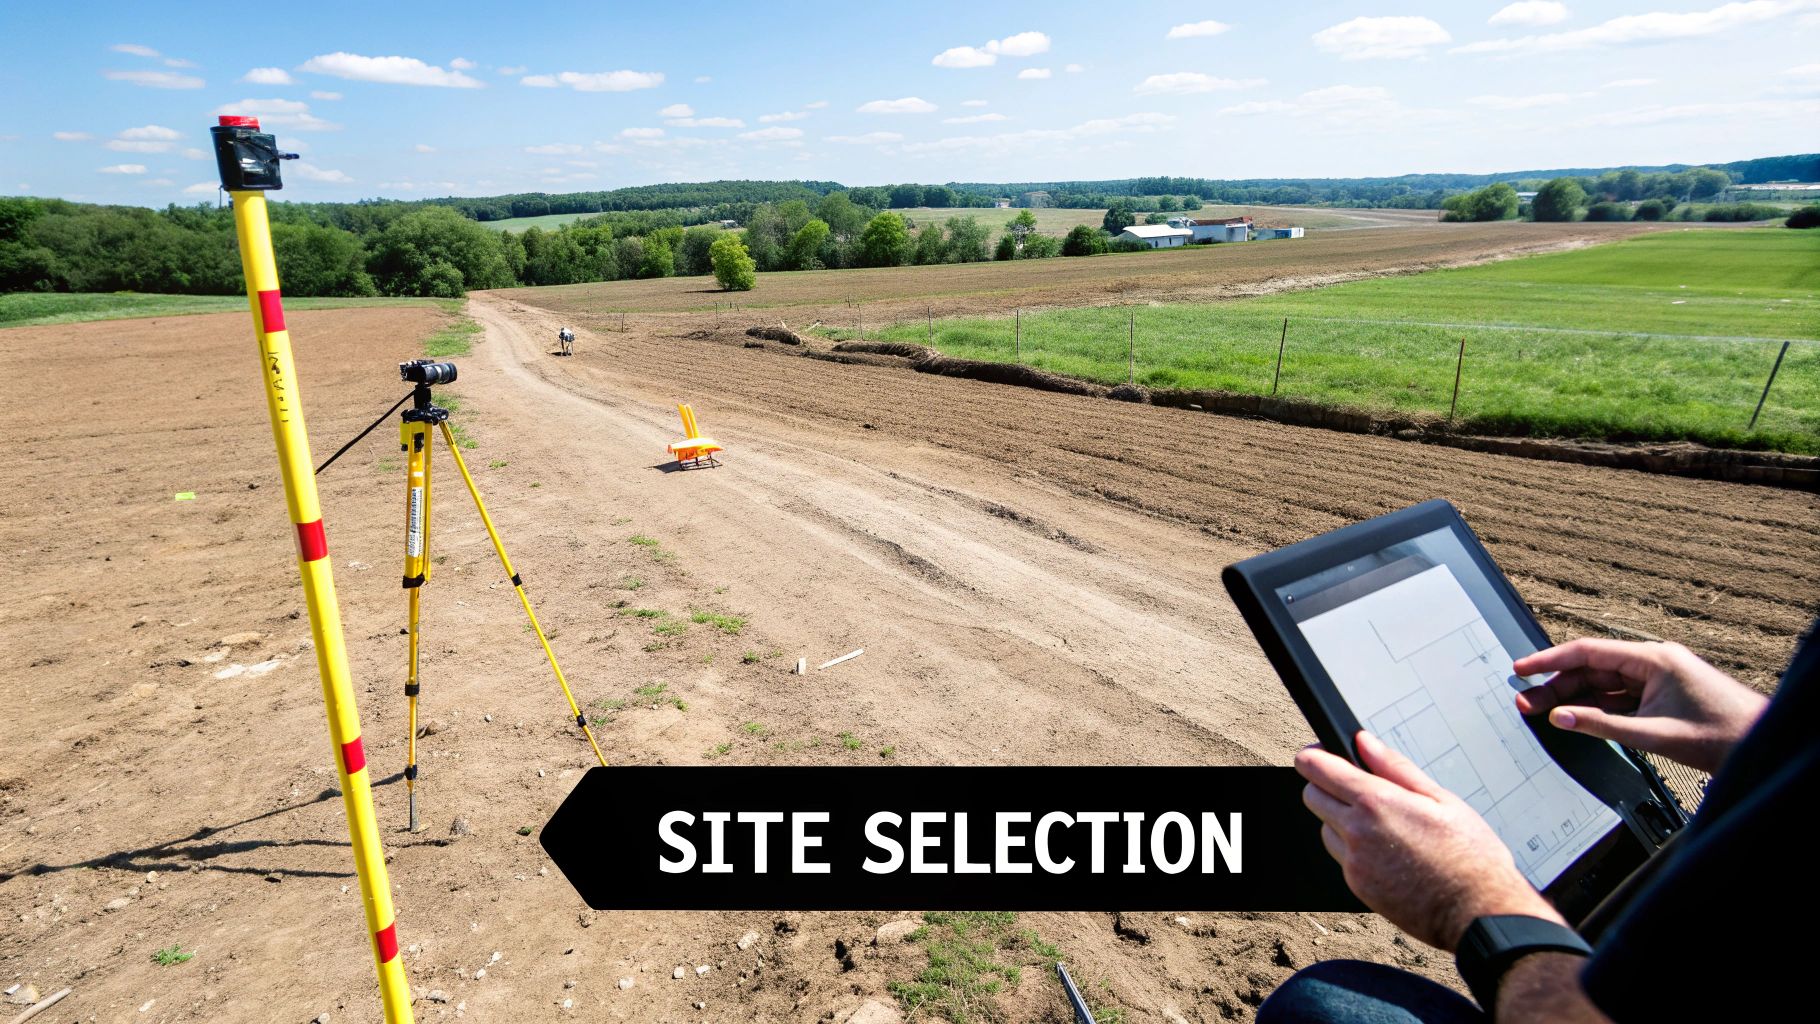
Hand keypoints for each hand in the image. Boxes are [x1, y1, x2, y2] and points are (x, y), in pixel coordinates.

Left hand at [1297, 731, 1560, 951]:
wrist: (1478, 913)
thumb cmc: (1471, 856)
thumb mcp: (1441, 799)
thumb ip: (1395, 767)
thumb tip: (1364, 742)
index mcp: (1377, 803)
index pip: (1316, 769)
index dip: (1313, 756)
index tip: (1320, 754)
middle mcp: (1357, 833)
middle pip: (1311, 796)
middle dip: (1327, 786)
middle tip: (1358, 788)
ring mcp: (1354, 863)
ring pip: (1325, 828)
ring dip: (1341, 820)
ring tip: (1383, 825)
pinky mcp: (1357, 887)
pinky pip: (1342, 857)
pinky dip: (1355, 849)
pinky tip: (1388, 851)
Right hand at [1511, 638, 1766, 773]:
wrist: (1760, 744)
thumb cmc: (1722, 735)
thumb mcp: (1652, 734)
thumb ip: (1600, 725)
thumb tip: (1560, 718)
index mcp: (1654, 659)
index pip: (1588, 652)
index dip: (1549, 660)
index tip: (1521, 669)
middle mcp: (1654, 663)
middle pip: (1592, 670)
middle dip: (1556, 685)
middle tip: (1524, 702)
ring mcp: (1657, 680)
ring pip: (1603, 685)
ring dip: (1573, 698)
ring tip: (1541, 711)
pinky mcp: (1661, 697)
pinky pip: (1619, 699)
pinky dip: (1595, 708)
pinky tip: (1574, 717)